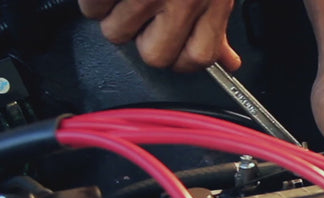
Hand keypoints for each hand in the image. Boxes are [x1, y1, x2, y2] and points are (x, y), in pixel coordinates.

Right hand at [78, 0, 240, 71]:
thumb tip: (229, 64)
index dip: (182, 59)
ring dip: (114, 16)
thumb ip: (218, 26)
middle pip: (154, 56)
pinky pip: (92, 8)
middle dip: (144, 42)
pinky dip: (94, 1)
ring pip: (117, 32)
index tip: (173, 47)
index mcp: (212, 1)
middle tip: (145, 20)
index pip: (198, 59)